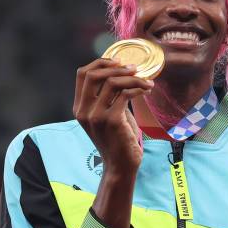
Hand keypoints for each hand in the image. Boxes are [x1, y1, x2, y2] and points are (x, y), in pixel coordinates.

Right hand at [73, 58, 153, 174]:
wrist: (121, 165)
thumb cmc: (118, 140)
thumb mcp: (107, 116)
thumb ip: (109, 97)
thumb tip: (122, 74)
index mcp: (80, 108)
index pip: (82, 75)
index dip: (100, 63)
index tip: (118, 62)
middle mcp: (84, 111)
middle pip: (93, 74)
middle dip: (116, 67)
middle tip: (135, 69)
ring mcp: (96, 116)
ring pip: (112, 82)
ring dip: (133, 78)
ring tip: (146, 81)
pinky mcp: (112, 121)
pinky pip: (125, 94)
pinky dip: (138, 88)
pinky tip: (147, 90)